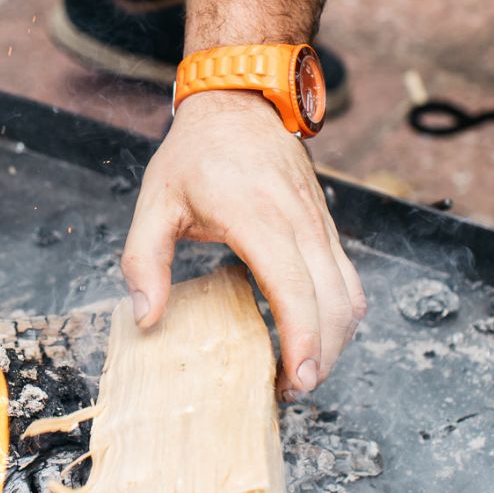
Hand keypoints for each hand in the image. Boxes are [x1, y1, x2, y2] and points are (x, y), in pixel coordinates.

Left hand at [121, 91, 365, 395]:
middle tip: (291, 389)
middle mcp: (299, 221)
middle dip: (323, 355)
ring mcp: (320, 223)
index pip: (295, 288)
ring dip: (336, 340)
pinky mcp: (327, 226)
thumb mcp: (153, 201)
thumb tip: (147, 317)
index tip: (296, 380)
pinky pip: (348, 279)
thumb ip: (143, 260)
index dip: (302, 339)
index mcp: (255, 216)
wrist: (238, 103)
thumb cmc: (194, 153)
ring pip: (351, 295)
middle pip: (334, 302)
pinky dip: (339, 315)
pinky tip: (312, 334)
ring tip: (301, 370)